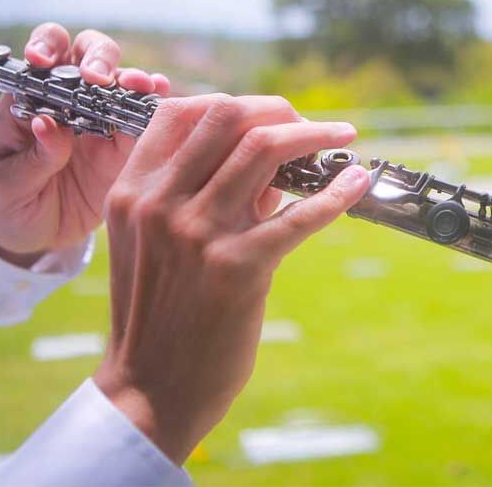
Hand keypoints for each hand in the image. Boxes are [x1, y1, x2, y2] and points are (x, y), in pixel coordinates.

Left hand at [0, 23, 171, 264]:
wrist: (40, 238)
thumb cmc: (12, 204)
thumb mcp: (8, 187)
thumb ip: (31, 158)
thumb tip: (48, 125)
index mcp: (32, 98)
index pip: (42, 56)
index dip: (46, 47)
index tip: (43, 61)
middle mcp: (70, 99)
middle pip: (89, 54)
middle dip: (98, 57)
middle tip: (98, 77)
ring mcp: (102, 119)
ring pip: (123, 82)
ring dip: (133, 78)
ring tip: (142, 86)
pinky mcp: (127, 145)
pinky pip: (145, 120)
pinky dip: (157, 106)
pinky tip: (163, 98)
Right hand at [92, 94, 369, 463]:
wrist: (150, 389)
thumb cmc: (160, 313)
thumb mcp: (157, 243)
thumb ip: (204, 195)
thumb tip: (276, 163)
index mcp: (134, 191)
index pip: (182, 111)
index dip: (234, 103)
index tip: (269, 114)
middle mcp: (161, 203)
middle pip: (227, 116)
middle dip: (278, 109)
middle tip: (311, 125)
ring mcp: (198, 232)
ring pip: (264, 148)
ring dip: (314, 135)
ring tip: (343, 138)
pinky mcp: (238, 267)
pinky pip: (300, 214)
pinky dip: (337, 192)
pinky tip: (358, 182)